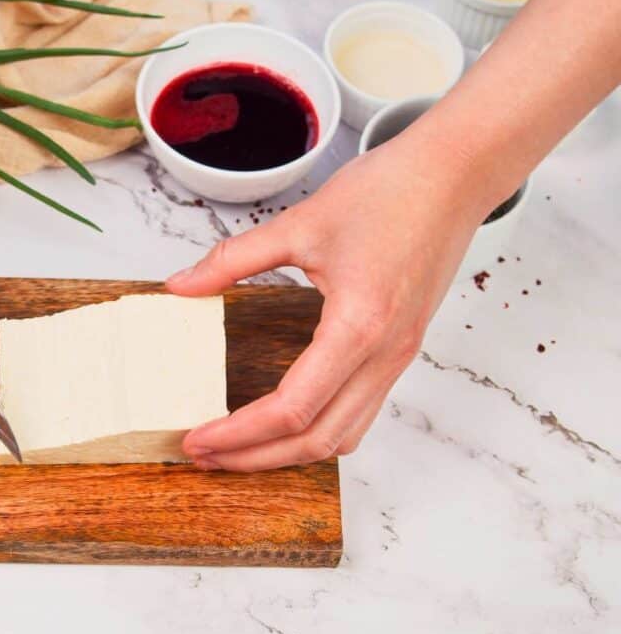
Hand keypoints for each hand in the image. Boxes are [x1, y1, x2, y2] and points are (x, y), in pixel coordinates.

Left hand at [167, 135, 495, 471]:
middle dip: (255, 458)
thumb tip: (180, 285)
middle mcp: (384, 354)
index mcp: (358, 325)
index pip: (291, 409)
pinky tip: (283, 421)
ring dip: (287, 453)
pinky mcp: (401, 350)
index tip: (196, 438)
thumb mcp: (298, 223)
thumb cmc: (389, 192)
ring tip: (237, 448)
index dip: (238, 434)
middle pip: (316, 441)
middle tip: (204, 455)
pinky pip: (360, 413)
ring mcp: (398, 357)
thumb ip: (232, 259)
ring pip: (343, 437)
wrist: (454, 175)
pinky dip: (318, 431)